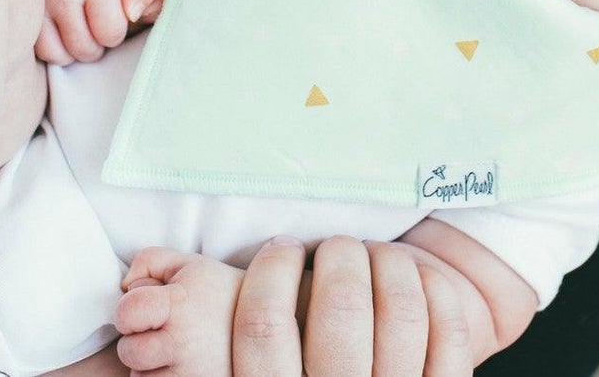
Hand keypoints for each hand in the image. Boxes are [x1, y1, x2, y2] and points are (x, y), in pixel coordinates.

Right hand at [34, 0, 163, 64]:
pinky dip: (55, 49)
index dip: (118, 28)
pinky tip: (64, 30)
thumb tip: (133, 13)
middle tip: (97, 20)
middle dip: (98, 42)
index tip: (115, 11)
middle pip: (86, 49)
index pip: (111, 33)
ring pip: (63, 55)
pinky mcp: (25, 9)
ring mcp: (40, 0)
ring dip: (76, 48)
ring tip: (83, 24)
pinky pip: (42, 51)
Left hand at [114, 247, 246, 375]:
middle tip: (160, 331)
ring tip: (176, 348)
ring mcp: (191, 372)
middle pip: (128, 351)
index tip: (144, 309)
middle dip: (136, 341)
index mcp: (180, 304)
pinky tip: (181, 365)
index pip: (126, 312)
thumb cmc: (218, 291)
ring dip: (149, 365)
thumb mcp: (187, 263)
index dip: (129, 309)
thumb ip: (148, 261)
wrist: (264, 324)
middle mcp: (185, 342)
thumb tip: (124, 285)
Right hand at [228, 235, 474, 376]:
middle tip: (334, 246)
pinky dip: (435, 290)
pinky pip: (448, 331)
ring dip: (388, 263)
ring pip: (399, 310)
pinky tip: (416, 279)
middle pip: (339, 307)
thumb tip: (151, 289)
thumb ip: (207, 351)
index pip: (262, 326)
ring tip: (374, 257)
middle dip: (338, 255)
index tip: (280, 248)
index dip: (271, 271)